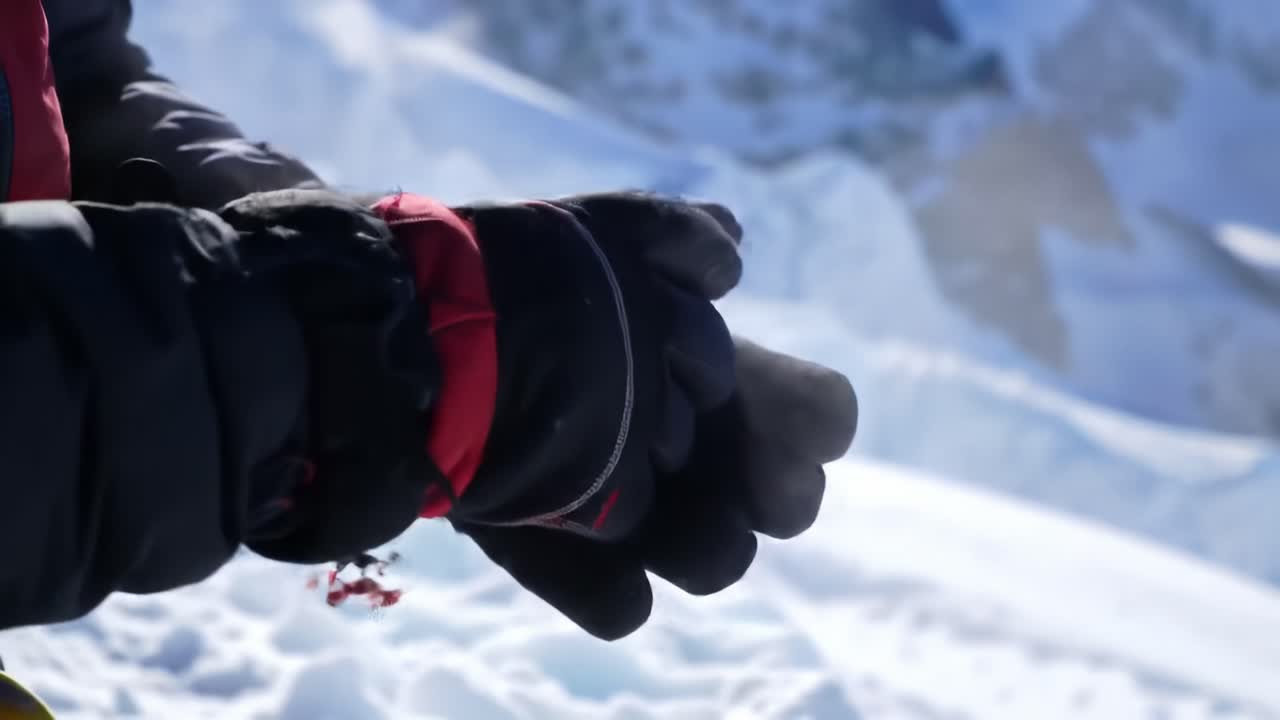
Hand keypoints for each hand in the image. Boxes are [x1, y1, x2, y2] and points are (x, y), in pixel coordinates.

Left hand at [444, 193, 857, 638]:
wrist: (401, 332)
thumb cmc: (521, 284)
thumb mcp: (601, 236)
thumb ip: (671, 239)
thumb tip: (732, 241)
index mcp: (700, 372)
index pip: (799, 409)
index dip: (808, 421)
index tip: (812, 434)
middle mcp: (673, 440)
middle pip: (763, 489)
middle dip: (778, 492)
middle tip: (777, 497)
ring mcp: (612, 501)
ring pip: (701, 547)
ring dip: (712, 548)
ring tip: (714, 551)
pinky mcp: (542, 542)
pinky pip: (605, 597)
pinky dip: (612, 595)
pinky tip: (625, 598)